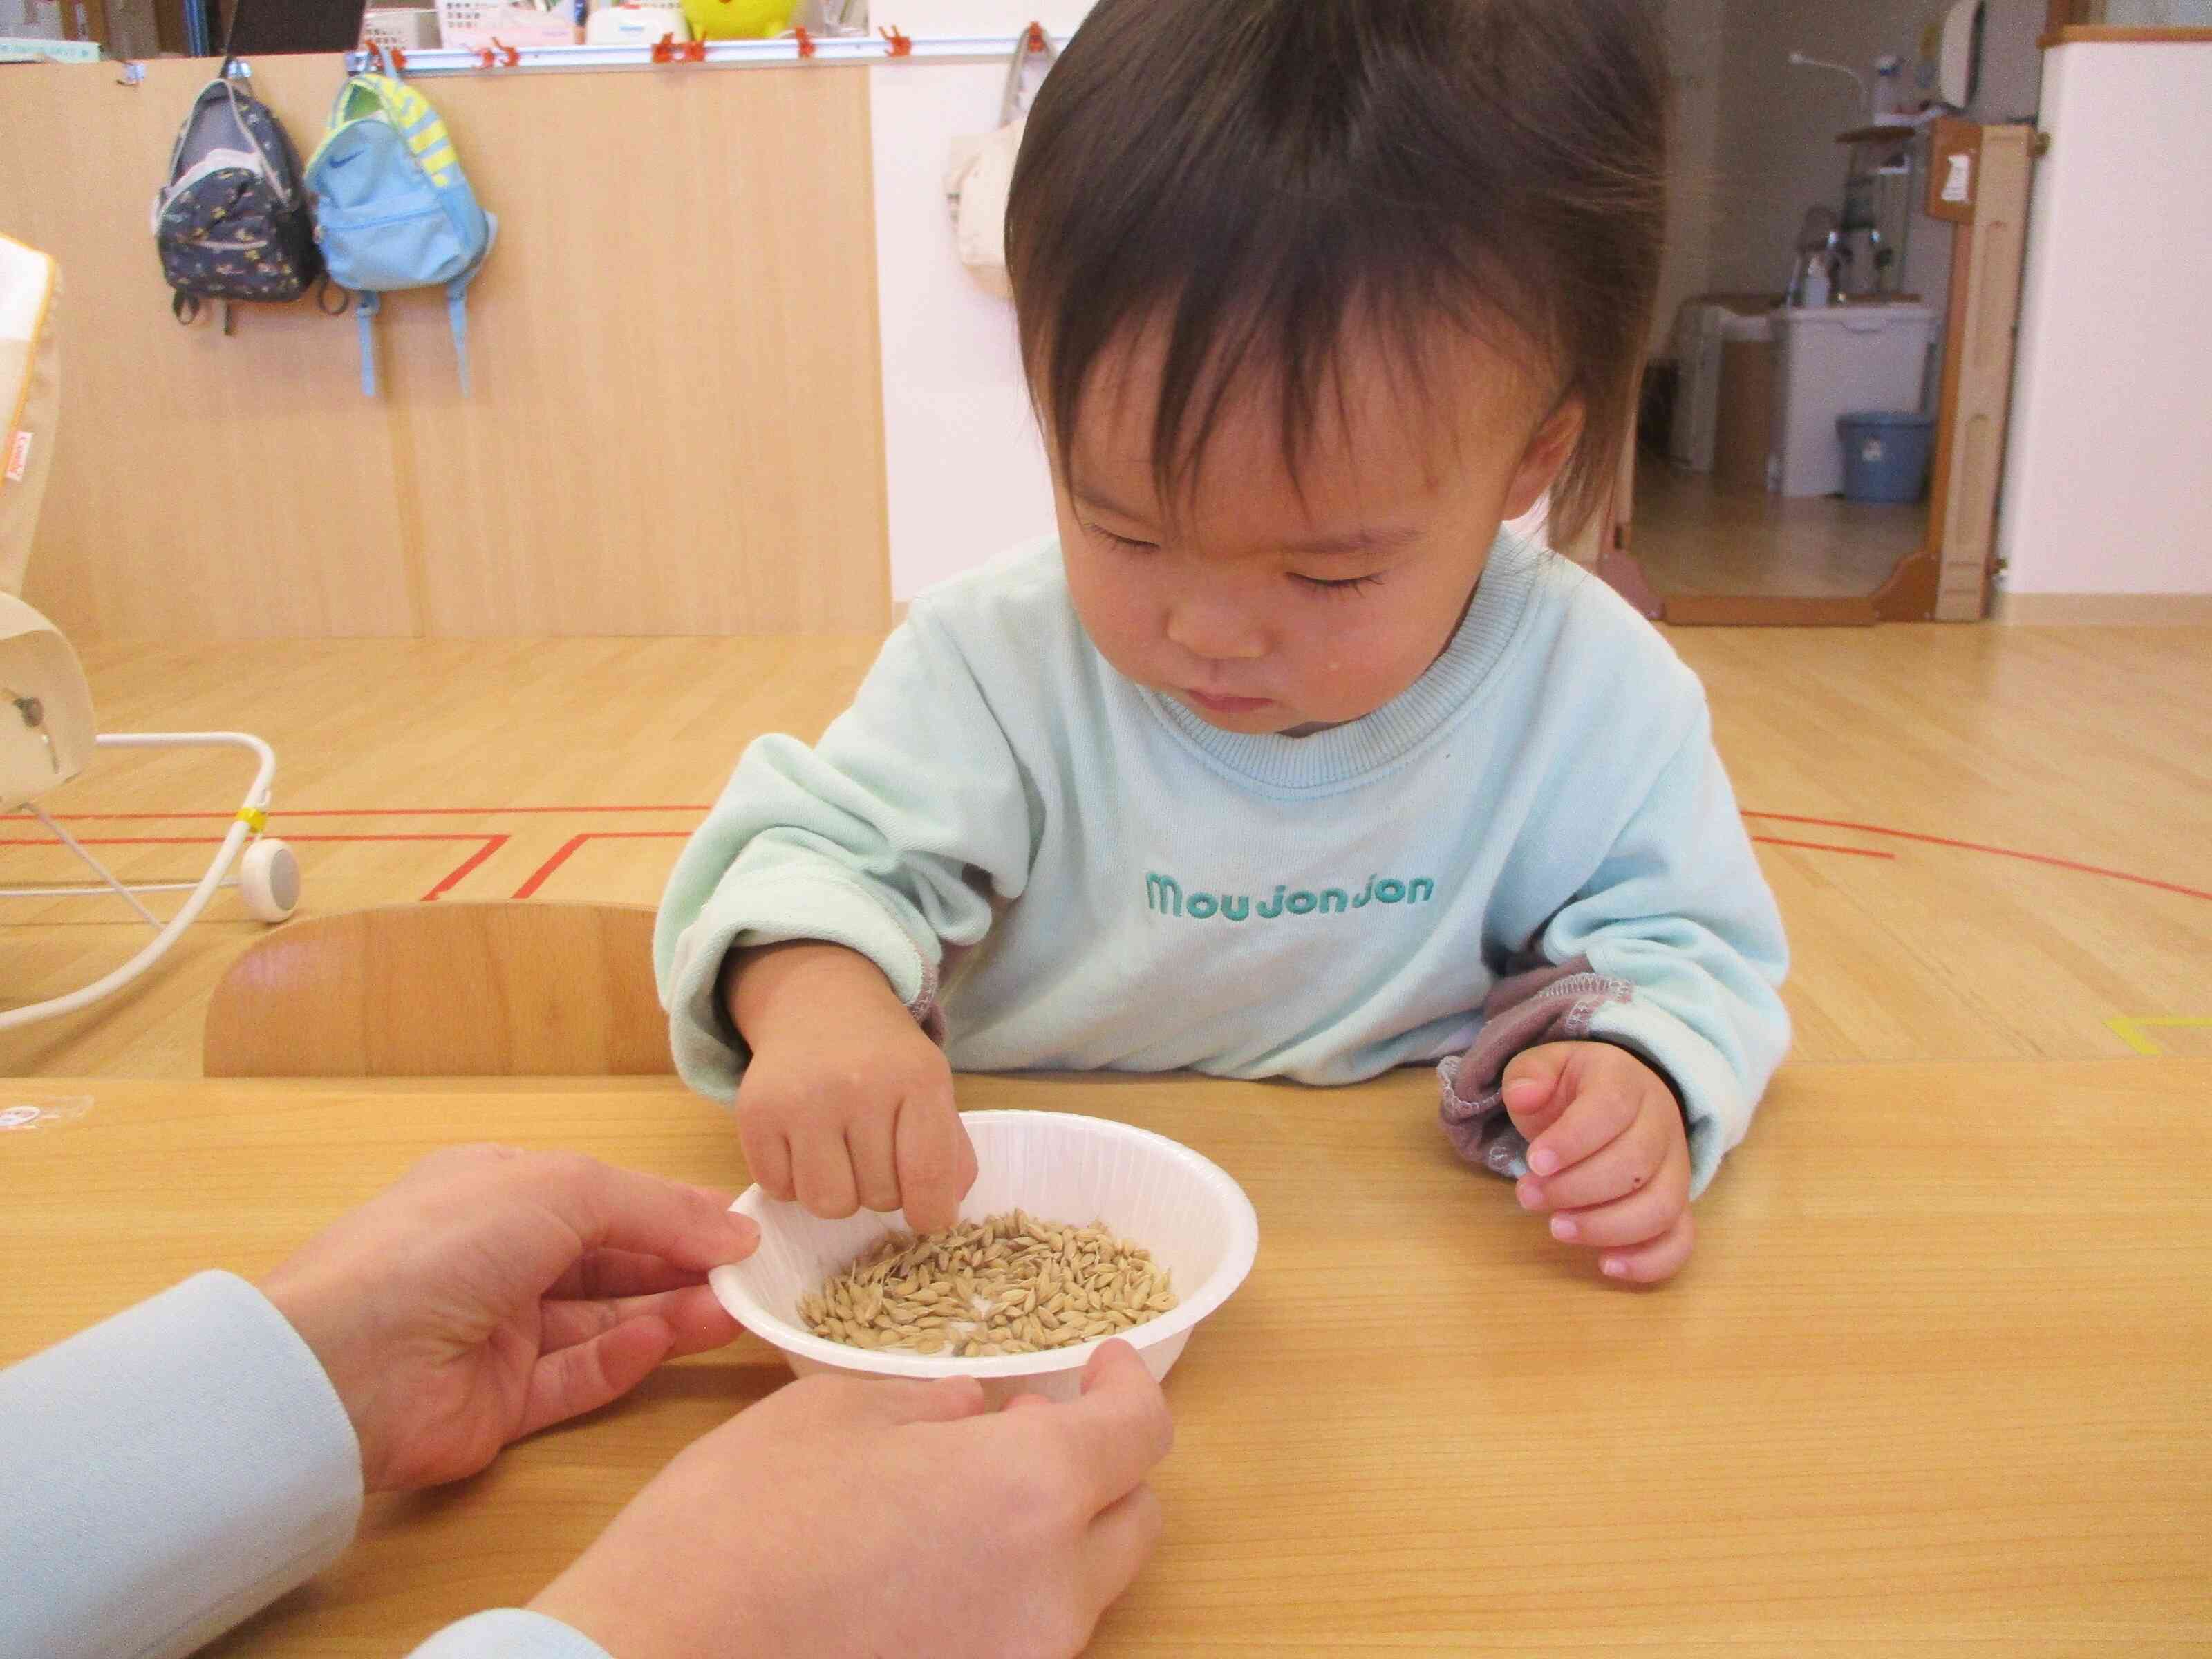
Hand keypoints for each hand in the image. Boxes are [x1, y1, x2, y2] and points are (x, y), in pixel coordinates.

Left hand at [261, 1145, 758, 1491]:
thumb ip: (654, 1208)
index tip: (741, 1223)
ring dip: (669, 1313)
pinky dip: (622, 1362)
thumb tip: (734, 1229)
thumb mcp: (562, 1189)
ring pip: (602, 1321)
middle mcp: (496, 1258)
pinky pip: (575, 1378)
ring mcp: (496, 1334)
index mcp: (496, 1192)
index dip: (671, 1209)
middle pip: (610, 1262)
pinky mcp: (499, 1404)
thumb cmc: (445, 1245)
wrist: (343, 1365)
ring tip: (735, 1310)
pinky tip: (666, 1341)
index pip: (602, 1198)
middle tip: (754, 1274)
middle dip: (681, 1264)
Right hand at [531, 1339, 1172, 1658]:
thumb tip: (979, 1410)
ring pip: (1083, 1587)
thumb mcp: (834, 1413)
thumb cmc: (740, 1524)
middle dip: (1102, 1466)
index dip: (1130, 1386)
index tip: (1105, 1363)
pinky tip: (935, 1564)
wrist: (659, 1658)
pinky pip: (1027, 1638)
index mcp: (1031, 1489)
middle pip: (1133, 1520)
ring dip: (1053, 1533)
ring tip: (967, 1496)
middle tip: (1031, 1427)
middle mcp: (1053, 1587)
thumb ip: (933, 1403)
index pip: (1140, 1432)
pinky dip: (1009, 1592)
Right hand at [728, 941, 978, 1231]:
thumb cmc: (884, 1058)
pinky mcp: (755, 1113)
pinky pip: (780, 1191)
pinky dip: (793, 1181)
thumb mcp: (932, 1086)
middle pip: (879, 1198)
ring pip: (827, 1204)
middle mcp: (859, 1085)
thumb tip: (942, 1211)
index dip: (932, 1213)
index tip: (928, 1216)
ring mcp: (802, 1100)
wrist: (818, 1002)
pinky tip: (803, 1145)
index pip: (929, 1174)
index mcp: (917, 1077)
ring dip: (838, 1192)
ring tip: (840, 1155)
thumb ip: (950, 1150)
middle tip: (875, 1152)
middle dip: (883, 1189)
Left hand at [1503, 1041, 1692, 1283]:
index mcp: (1625, 1081)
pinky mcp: (1677, 1206)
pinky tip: (1606, 1265)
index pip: (1610, 1107)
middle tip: (1528, 1196)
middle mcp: (1661, 1123)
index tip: (1534, 1162)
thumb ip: (1529, 1075)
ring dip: (1606, 1227)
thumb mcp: (1545, 1067)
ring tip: (1556, 1228)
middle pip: (1636, 1163)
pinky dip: (1650, 1261)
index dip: (1572, 1140)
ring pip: (1662, 1206)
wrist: (1615, 1099)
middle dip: (1576, 1188)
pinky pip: (1681, 1240)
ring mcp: (1675, 1168)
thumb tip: (1523, 1096)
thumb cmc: (1572, 1089)